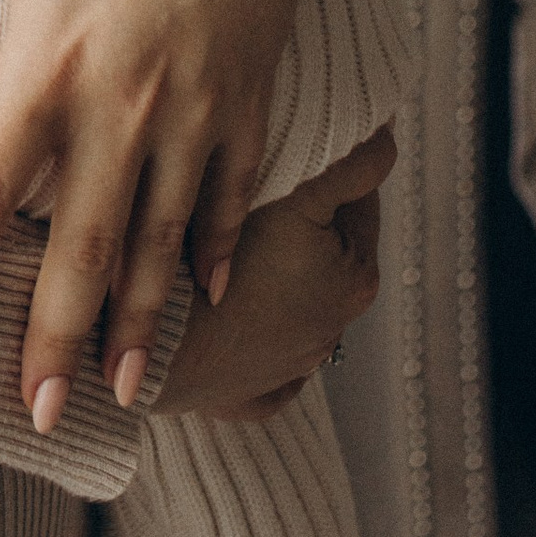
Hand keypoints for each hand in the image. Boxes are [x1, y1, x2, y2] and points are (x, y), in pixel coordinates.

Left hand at [0, 0, 323, 427]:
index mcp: (48, 56)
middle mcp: (124, 100)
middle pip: (82, 248)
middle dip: (56, 340)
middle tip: (34, 417)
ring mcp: (194, 106)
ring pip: (162, 241)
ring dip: (138, 321)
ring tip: (120, 392)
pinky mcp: (248, 96)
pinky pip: (230, 195)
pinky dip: (214, 252)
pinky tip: (200, 301)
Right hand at [152, 128, 391, 418]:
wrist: (151, 339)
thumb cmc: (221, 261)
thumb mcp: (296, 196)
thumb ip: (348, 165)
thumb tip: (383, 139)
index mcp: (355, 279)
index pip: (356, 197)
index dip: (326, 160)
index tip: (291, 141)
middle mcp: (331, 330)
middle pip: (321, 250)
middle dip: (295, 220)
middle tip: (248, 185)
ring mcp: (286, 370)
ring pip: (284, 302)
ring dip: (264, 274)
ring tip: (219, 239)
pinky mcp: (241, 397)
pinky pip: (250, 362)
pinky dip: (240, 338)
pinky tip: (217, 312)